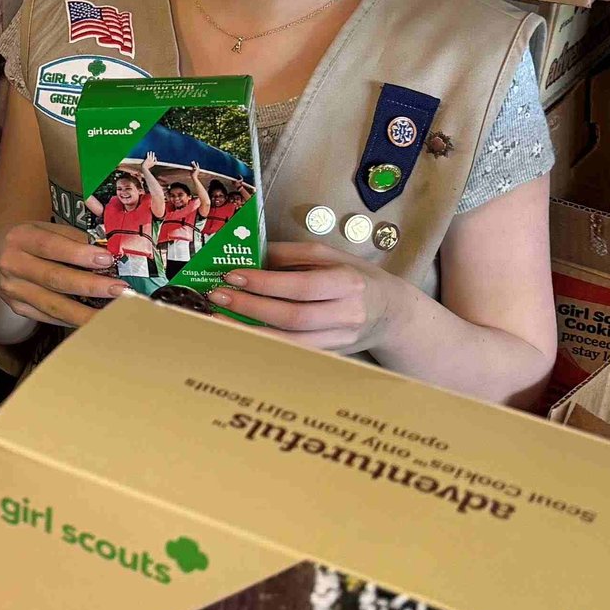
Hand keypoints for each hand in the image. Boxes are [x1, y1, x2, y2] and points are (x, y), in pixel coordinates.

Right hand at [0, 222, 127, 328]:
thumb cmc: (28, 240)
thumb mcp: (44, 228)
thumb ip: (72, 238)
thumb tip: (108, 252)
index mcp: (20, 238)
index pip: (50, 246)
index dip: (78, 254)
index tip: (107, 259)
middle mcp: (12, 264)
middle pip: (54, 278)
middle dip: (90, 285)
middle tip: (119, 289)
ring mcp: (13, 290)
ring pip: (53, 305)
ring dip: (86, 312)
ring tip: (113, 313)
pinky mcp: (18, 308)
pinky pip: (49, 317)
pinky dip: (74, 320)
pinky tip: (95, 320)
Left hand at [212, 241, 407, 353]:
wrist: (391, 312)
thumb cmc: (352, 277)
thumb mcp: (328, 256)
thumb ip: (290, 254)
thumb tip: (247, 254)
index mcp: (347, 282)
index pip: (302, 286)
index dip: (265, 283)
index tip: (232, 275)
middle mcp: (346, 314)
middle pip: (293, 317)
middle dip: (250, 308)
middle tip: (218, 297)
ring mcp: (339, 340)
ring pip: (291, 342)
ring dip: (250, 332)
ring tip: (219, 321)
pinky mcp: (330, 355)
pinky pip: (292, 352)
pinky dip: (264, 345)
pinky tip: (239, 335)